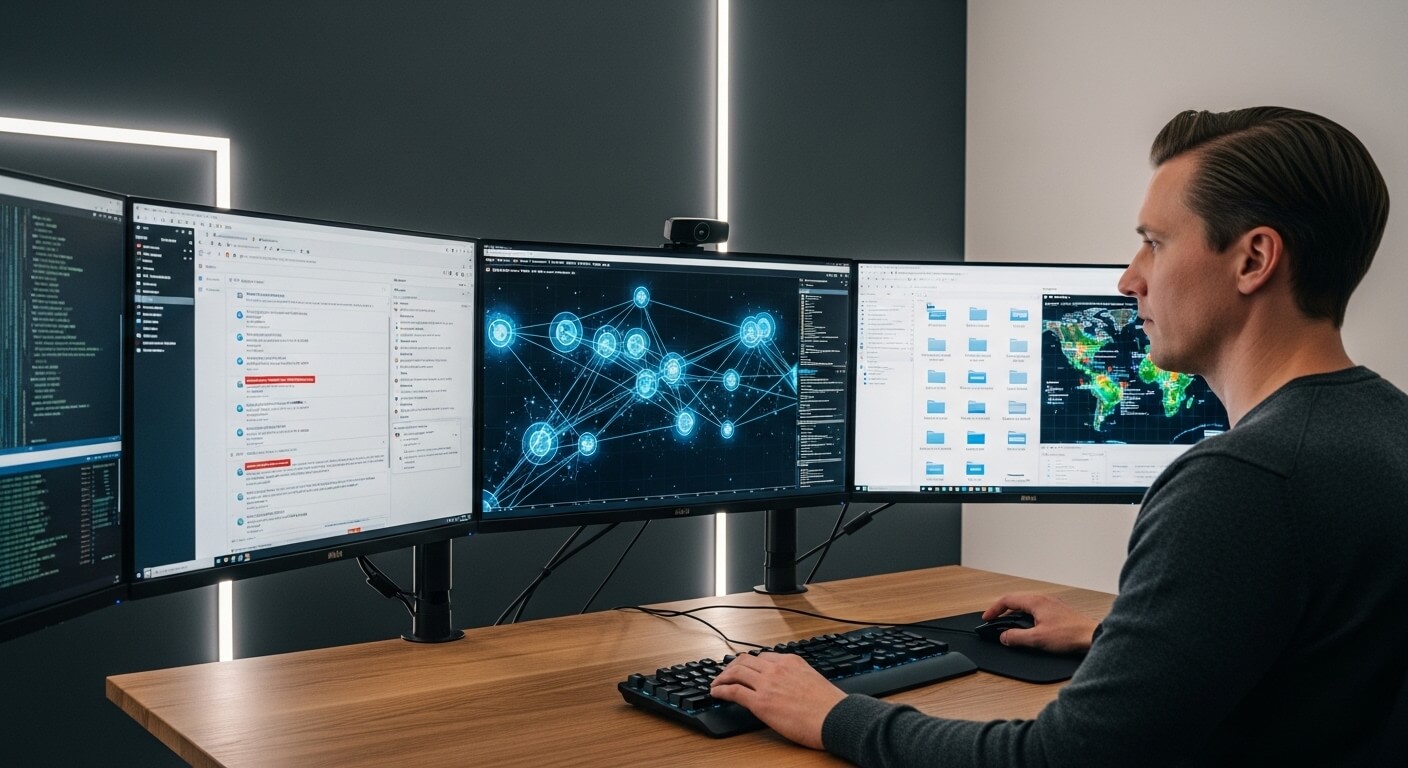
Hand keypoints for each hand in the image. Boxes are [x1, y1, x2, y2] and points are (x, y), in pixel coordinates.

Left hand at [709, 651, 845, 748]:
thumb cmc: (829, 706)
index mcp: (791, 661)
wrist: (834, 718)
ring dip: (723, 676)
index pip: (763, 657)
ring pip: (736, 672)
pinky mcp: (760, 702)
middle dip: (732, 666)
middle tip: (725, 673)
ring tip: (716, 683)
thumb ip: (796, 677)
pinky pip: (734, 691)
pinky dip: (721, 689)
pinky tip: (716, 692)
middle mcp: (777, 668)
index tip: (745, 668)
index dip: (750, 663)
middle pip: (746, 660)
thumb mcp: (812, 680)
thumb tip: (787, 686)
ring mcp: (767, 684)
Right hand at [982, 592, 1098, 653]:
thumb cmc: (1070, 634)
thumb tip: (1004, 637)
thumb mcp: (1037, 639)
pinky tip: (1026, 626)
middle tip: (994, 621)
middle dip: (1002, 611)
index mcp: (1035, 601)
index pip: (1007, 600)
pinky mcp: (1056, 611)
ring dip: (1013, 613)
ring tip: (1007, 625)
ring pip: (1025, 605)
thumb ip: (1016, 637)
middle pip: (1015, 600)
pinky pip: (1034, 609)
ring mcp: (1050, 604)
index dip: (994, 610)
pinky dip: (1024, 616)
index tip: (987, 618)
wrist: (1091, 636)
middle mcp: (1042, 599)